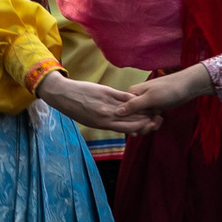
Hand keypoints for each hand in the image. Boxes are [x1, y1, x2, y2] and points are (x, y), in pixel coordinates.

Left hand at [37, 72, 154, 132]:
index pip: (128, 128)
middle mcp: (106, 116)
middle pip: (132, 119)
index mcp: (103, 124)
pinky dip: (133, 97)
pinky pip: (124, 96)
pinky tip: (141, 97)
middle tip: (158, 117)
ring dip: (143, 108)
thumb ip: (109, 123)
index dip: (141, 127)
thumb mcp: (91, 122)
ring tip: (153, 108)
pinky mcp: (106, 92)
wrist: (63, 95)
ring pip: (130, 108)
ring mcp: (107, 104)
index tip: (151, 125)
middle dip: (146, 119)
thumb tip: (125, 128)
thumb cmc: (76, 109)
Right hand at [123, 64, 213, 121]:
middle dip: (142, 125)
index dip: (131, 122)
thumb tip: (116, 112)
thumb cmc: (168, 89)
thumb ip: (133, 105)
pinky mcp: (153, 109)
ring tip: (158, 120)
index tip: (142, 124)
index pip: (123, 113)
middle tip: (153, 123)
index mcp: (131, 94)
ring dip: (149, 125)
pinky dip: (154, 123)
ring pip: (140, 122)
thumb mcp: (150, 98)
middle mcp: (136, 99)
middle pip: (131, 119)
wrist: (187, 86)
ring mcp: (145, 105)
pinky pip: (148, 121)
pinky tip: (161, 119)